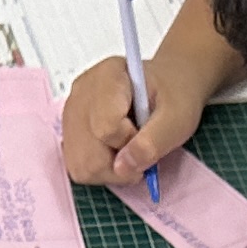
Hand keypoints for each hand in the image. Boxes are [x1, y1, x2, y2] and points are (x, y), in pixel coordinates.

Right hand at [60, 46, 206, 187]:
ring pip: (81, 166)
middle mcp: (82, 93)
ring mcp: (71, 113)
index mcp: (107, 77)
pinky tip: (115, 153)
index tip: (145, 132)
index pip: (106, 129)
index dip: (129, 142)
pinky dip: (100, 170)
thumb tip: (122, 168)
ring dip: (110, 170)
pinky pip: (78, 167)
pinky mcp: (70, 132)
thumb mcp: (176, 119)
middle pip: (89, 154)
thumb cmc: (174, 96)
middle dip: (119, 164)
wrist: (168, 86)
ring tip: (128, 149)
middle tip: (139, 147)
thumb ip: (151, 143)